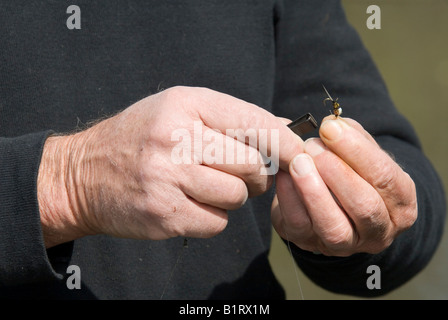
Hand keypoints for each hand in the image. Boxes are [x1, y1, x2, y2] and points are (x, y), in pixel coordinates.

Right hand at [38, 86, 302, 247]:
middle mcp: (175, 139)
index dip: (285, 141)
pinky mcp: (163, 215)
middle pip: (252, 164)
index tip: (302, 154)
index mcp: (184, 105)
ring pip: (237, 196)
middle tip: (239, 172)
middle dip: (254, 173)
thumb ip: (233, 119)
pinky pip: (217, 222)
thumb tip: (286, 128)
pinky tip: (189, 204)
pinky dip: (212, 217)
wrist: (83, 174)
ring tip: (205, 186)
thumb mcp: (180, 112)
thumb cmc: (140, 139)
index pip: (253, 122)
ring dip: (231, 196)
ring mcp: (167, 179)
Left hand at [271, 115, 416, 255]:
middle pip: (365, 206)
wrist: (332, 205)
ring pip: (334, 227)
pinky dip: (289, 199)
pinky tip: (283, 175)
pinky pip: (300, 226)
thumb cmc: (353, 173)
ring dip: (313, 191)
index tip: (330, 128)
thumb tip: (333, 124)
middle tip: (312, 146)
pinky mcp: (311, 244)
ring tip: (298, 162)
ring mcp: (345, 245)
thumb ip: (353, 139)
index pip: (386, 177)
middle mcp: (379, 232)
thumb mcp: (361, 155)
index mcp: (400, 204)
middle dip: (337, 172)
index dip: (357, 151)